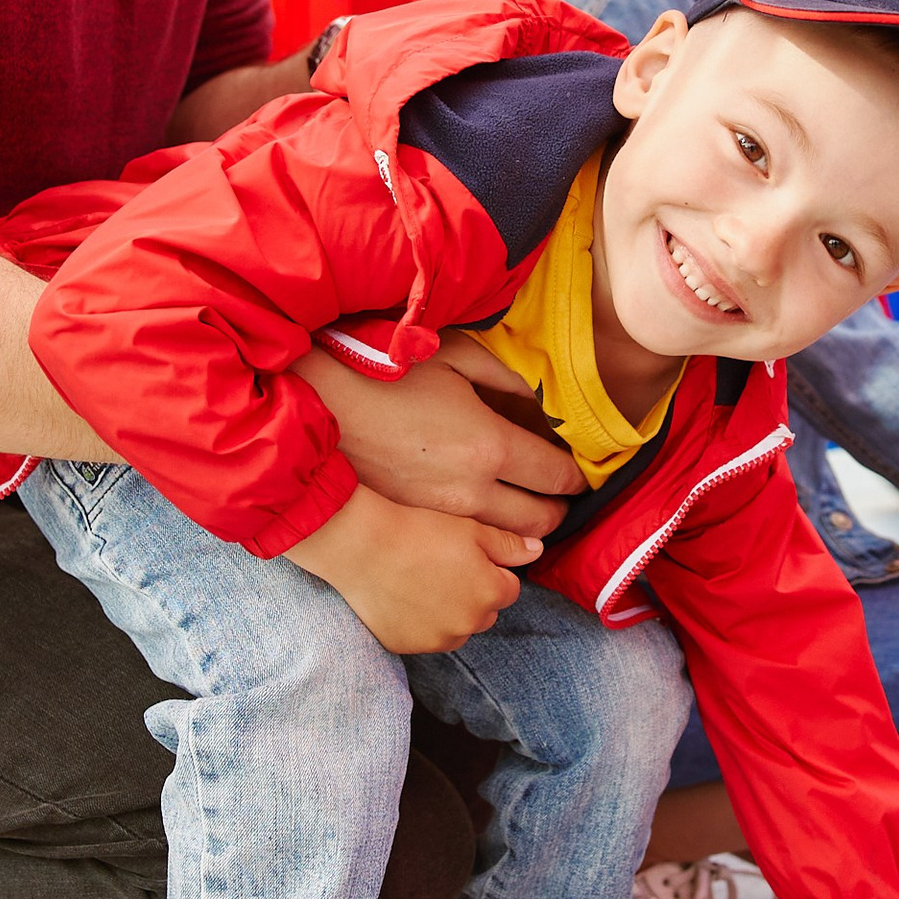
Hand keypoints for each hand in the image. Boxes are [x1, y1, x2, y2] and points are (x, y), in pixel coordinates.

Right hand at [281, 485, 526, 653]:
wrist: (361, 547)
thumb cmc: (417, 530)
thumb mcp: (471, 529)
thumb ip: (508, 544)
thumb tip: (537, 551)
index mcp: (490, 593)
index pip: (509, 588)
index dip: (490, 569)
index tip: (466, 555)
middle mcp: (469, 624)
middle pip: (485, 612)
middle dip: (473, 594)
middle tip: (442, 566)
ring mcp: (437, 640)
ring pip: (457, 628)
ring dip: (449, 612)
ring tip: (421, 581)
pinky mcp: (407, 647)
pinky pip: (426, 637)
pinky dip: (421, 623)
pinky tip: (403, 596)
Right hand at [293, 340, 581, 549]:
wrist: (317, 407)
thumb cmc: (387, 373)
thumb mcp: (456, 358)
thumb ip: (508, 377)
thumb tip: (541, 397)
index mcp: (490, 445)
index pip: (556, 475)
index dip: (577, 477)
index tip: (581, 473)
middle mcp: (472, 490)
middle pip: (539, 520)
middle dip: (558, 512)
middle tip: (562, 499)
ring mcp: (441, 514)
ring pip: (504, 540)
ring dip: (525, 532)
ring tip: (529, 512)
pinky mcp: (415, 523)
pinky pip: (467, 540)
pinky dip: (486, 536)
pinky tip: (483, 517)